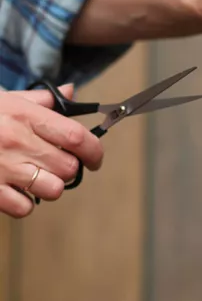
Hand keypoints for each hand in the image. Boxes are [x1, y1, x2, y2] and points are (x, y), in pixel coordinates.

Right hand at [0, 85, 103, 217]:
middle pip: (69, 168)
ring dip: (47, 187)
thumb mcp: (4, 100)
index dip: (94, 151)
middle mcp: (16, 140)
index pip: (77, 137)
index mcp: (23, 115)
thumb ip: (40, 100)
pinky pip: (25, 208)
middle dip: (66, 170)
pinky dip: (23, 203)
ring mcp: (1, 167)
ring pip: (52, 190)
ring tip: (32, 177)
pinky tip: (12, 189)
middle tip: (52, 165)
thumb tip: (71, 93)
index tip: (94, 159)